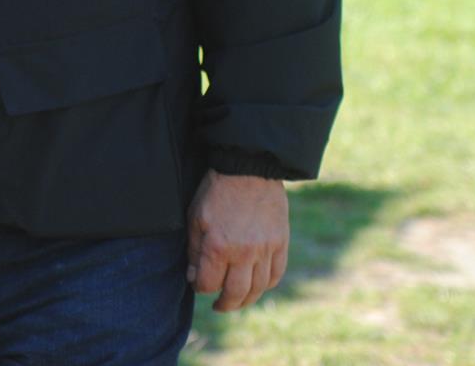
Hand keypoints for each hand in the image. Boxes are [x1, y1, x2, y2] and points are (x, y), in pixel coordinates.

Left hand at [185, 170, 288, 311]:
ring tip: (237, 300)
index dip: (200, 288)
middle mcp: (244, 252)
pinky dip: (267, 285)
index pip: (209, 284)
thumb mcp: (195, 217)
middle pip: (236, 293)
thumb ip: (194, 250)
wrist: (249, 168)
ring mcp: (266, 249)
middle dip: (225, 304)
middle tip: (218, 306)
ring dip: (247, 300)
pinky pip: (276, 274)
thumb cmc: (216, 191)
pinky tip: (257, 285)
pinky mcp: (280, 243)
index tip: (198, 284)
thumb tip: (194, 277)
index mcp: (219, 246)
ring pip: (259, 288)